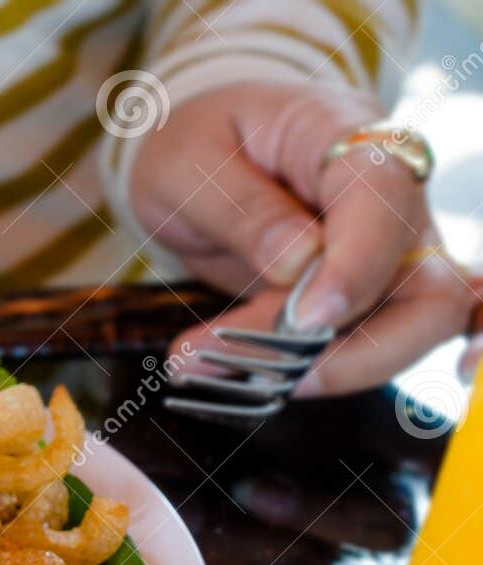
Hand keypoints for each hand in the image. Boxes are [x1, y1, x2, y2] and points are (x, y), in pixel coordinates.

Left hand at [129, 82, 475, 396]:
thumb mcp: (188, 160)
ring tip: (204, 364)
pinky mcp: (360, 294)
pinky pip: (360, 344)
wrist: (200, 149)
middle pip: (432, 289)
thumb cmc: (197, 137)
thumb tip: (297, 265)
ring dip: (319, 369)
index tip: (305, 321)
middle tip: (269, 373)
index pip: (387, 198)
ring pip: (403, 331)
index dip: (357, 268)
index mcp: (347, 135)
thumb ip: (242, 208)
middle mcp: (389, 198)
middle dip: (363, 350)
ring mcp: (384, 252)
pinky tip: (233, 373)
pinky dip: (306, 369)